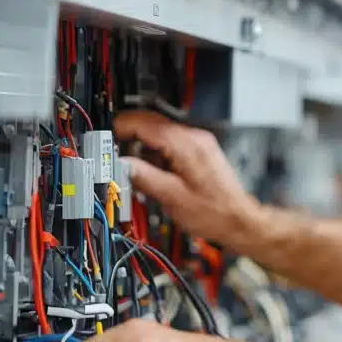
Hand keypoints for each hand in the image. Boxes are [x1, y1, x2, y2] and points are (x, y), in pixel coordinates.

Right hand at [115, 110, 263, 247]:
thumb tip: (118, 165)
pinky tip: (151, 174)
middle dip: (128, 137)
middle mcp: (194, 138)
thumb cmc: (213, 212)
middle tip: (111, 156)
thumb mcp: (171, 197)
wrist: (238, 220)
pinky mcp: (199, 152)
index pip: (144, 122)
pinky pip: (170, 144)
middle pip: (151, 123)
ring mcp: (198, 143)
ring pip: (159, 134)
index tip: (103, 140)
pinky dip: (155, 154)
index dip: (119, 129)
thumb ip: (142, 177)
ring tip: (132, 171)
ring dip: (141, 148)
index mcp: (186, 144)